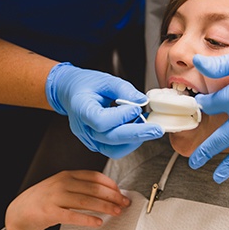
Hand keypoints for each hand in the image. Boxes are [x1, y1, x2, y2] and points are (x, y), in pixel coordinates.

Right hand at [5, 170, 130, 229]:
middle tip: (124, 203)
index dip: (111, 185)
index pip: (95, 176)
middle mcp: (62, 183)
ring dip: (105, 207)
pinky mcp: (49, 212)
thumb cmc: (45, 198)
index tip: (121, 192)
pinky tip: (97, 222)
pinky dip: (87, 219)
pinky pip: (72, 216)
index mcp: (68, 174)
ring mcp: (55, 197)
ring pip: (86, 201)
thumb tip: (107, 192)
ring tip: (116, 212)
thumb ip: (81, 186)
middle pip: (94, 189)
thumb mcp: (63, 185)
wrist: (19, 211)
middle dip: (113, 196)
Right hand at [46, 63, 163, 157]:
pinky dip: (129, 142)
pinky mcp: (97, 144)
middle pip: (111, 138)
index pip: (101, 121)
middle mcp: (84, 129)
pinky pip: (115, 150)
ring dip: (134, 139)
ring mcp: (89, 139)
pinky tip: (137, 129)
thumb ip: (124, 89)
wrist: (71, 92)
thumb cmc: (85, 84)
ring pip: (114, 149)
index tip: (136, 108)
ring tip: (146, 125)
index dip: (121, 117)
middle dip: (137, 134)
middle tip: (157, 129)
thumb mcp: (105, 80)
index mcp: (81, 109)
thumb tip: (142, 100)